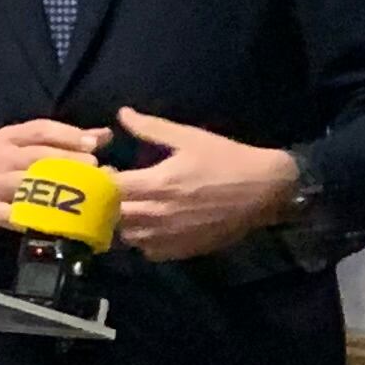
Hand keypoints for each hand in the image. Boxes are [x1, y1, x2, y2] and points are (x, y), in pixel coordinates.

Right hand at [0, 118, 110, 231]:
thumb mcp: (21, 143)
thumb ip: (62, 140)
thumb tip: (105, 136)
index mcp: (11, 137)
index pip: (40, 130)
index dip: (68, 136)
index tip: (94, 145)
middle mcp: (2, 157)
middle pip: (37, 156)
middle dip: (68, 162)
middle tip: (95, 169)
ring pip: (26, 186)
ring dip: (55, 191)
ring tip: (83, 197)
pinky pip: (11, 215)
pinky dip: (32, 219)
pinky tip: (54, 223)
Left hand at [109, 106, 301, 262]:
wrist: (265, 192)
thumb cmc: (227, 160)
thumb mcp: (190, 137)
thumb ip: (151, 127)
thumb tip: (122, 114)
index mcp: (158, 183)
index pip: (109, 188)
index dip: (100, 180)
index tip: (104, 171)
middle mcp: (159, 214)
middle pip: (112, 216)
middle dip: (107, 203)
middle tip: (113, 191)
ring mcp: (170, 236)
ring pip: (126, 237)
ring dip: (122, 223)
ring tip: (131, 209)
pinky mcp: (182, 250)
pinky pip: (147, 251)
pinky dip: (143, 240)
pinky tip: (152, 226)